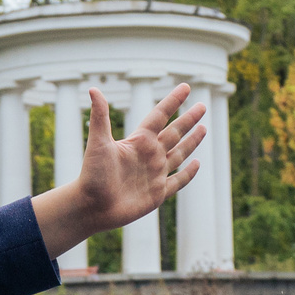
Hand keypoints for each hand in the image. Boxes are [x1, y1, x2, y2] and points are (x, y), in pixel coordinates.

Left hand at [32, 82, 207, 259]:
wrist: (91, 207)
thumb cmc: (91, 174)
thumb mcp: (98, 143)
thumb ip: (100, 117)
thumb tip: (94, 89)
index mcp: (138, 141)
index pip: (160, 116)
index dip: (173, 101)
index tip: (185, 87)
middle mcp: (149, 155)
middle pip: (174, 133)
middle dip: (188, 120)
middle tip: (202, 105)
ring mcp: (155, 174)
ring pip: (179, 154)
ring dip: (191, 142)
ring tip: (204, 128)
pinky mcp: (158, 193)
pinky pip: (178, 181)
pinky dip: (188, 173)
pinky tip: (197, 163)